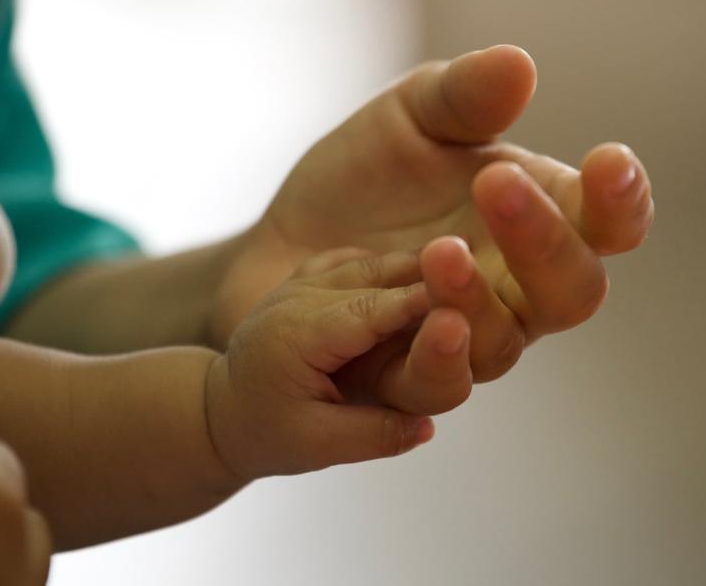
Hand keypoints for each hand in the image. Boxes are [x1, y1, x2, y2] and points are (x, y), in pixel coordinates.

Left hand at [206, 245, 473, 478]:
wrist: (221, 408)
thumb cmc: (266, 432)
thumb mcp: (315, 447)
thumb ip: (372, 436)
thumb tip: (427, 426)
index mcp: (297, 335)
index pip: (371, 311)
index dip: (424, 301)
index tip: (472, 297)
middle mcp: (298, 298)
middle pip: (376, 275)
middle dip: (432, 271)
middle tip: (485, 268)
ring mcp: (302, 282)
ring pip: (370, 260)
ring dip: (418, 262)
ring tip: (470, 263)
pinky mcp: (309, 278)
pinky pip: (358, 259)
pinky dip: (394, 262)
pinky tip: (429, 267)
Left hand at [213, 46, 653, 388]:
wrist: (284, 238)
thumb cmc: (363, 176)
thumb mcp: (407, 117)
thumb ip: (461, 97)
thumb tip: (519, 65)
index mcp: (535, 220)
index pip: (608, 224)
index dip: (622, 200)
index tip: (607, 160)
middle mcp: (515, 288)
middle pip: (572, 291)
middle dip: (545, 241)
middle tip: (495, 181)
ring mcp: (464, 336)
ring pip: (505, 343)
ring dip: (477, 299)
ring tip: (439, 249)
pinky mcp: (405, 373)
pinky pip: (439, 385)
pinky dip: (435, 354)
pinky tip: (415, 309)